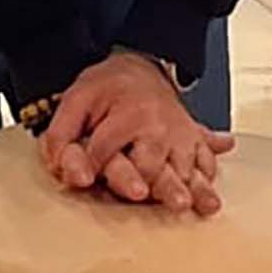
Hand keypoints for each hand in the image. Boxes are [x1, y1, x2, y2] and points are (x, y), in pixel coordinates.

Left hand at [42, 52, 234, 216]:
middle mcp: (161, 127)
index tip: (84, 182)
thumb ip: (62, 133)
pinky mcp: (195, 141)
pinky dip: (207, 178)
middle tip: (145, 197)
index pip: (106, 148)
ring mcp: (181, 136)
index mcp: (130, 114)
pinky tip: (209, 197)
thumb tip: (63, 169)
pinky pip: (207, 161)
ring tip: (191, 205)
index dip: (90, 165)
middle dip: (150, 183)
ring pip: (188, 168)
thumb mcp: (77, 99)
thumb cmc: (110, 87)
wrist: (142, 67)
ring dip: (190, 189)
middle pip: (154, 165)